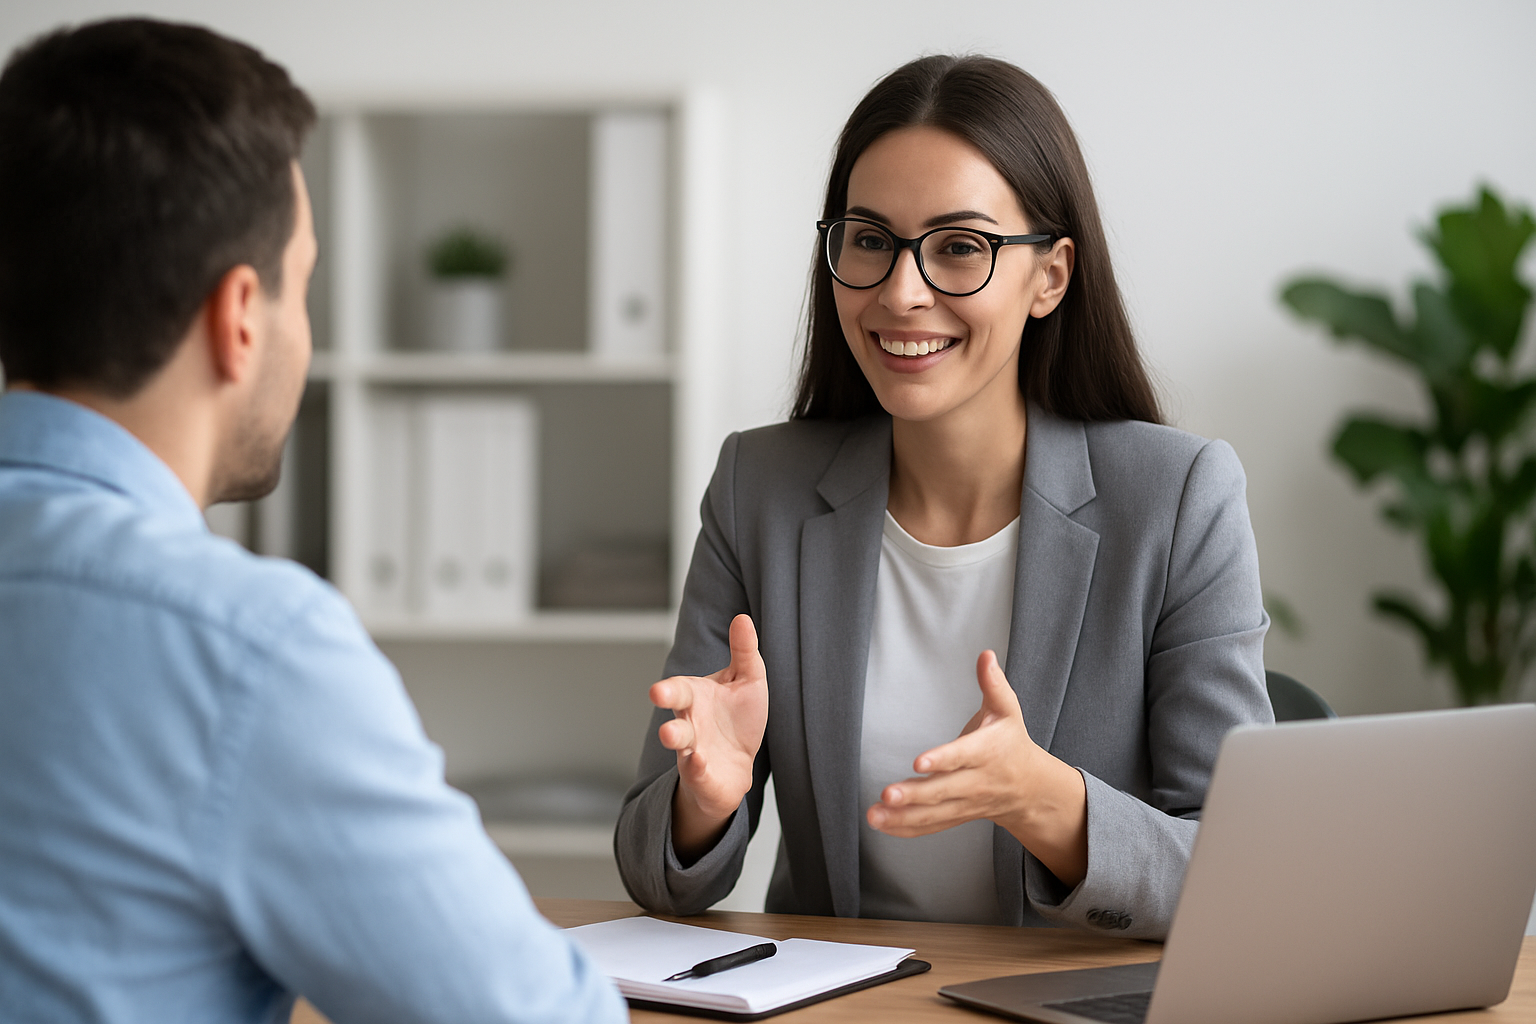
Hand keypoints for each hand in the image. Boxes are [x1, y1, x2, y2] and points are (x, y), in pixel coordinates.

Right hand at [650, 614, 768, 856]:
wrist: (736, 765)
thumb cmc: (738, 718)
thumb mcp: (747, 681)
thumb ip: (744, 651)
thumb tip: (742, 618)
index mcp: (695, 696)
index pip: (678, 688)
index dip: (669, 688)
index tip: (658, 689)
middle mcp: (689, 722)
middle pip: (672, 707)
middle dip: (666, 702)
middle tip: (656, 692)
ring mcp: (692, 750)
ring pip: (680, 744)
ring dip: (674, 738)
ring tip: (668, 734)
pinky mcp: (702, 775)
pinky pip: (696, 772)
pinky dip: (696, 768)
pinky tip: (698, 761)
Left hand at [866, 649, 1088, 886]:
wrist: (1030, 787)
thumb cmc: (1011, 742)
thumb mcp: (1008, 711)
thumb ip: (994, 684)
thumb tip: (985, 655)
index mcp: (987, 752)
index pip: (963, 756)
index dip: (942, 760)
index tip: (919, 762)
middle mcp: (976, 782)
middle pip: (944, 791)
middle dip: (915, 795)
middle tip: (888, 794)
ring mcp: (966, 804)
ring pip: (934, 814)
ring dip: (902, 817)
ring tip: (874, 814)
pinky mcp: (956, 816)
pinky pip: (930, 827)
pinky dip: (905, 829)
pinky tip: (882, 825)